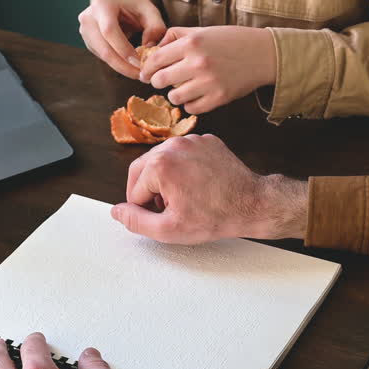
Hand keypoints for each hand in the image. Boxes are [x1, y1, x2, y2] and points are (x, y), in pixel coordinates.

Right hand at [79, 0, 166, 80]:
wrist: (118, 1)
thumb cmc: (135, 6)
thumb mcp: (150, 10)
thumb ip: (155, 27)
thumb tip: (149, 49)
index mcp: (102, 5)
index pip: (109, 31)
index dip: (124, 49)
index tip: (139, 63)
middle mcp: (88, 18)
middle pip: (104, 48)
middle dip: (123, 65)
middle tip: (141, 75)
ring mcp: (85, 31)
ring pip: (102, 56)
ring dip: (121, 68)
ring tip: (139, 73)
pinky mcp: (88, 42)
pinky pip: (102, 57)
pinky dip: (117, 64)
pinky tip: (130, 66)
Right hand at [110, 134, 307, 243]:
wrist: (252, 203)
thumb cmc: (215, 217)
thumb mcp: (168, 229)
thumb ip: (136, 221)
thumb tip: (116, 212)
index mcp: (159, 165)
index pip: (134, 190)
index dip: (144, 209)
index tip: (162, 218)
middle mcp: (172, 145)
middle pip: (143, 169)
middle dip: (148, 191)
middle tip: (165, 210)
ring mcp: (191, 140)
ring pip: (162, 159)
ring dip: (164, 179)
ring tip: (182, 198)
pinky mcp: (206, 140)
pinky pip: (183, 153)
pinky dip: (183, 168)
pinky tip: (197, 185)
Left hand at [139, 26, 276, 114]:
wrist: (263, 54)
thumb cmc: (231, 40)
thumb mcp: (202, 30)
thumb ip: (176, 36)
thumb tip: (153, 49)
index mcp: (192, 43)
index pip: (156, 59)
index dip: (147, 68)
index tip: (146, 73)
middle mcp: (198, 63)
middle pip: (160, 80)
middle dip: (158, 81)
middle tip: (162, 81)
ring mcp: (208, 82)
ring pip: (174, 97)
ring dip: (175, 94)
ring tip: (183, 87)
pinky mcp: (219, 98)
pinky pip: (191, 108)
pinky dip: (190, 103)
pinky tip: (196, 95)